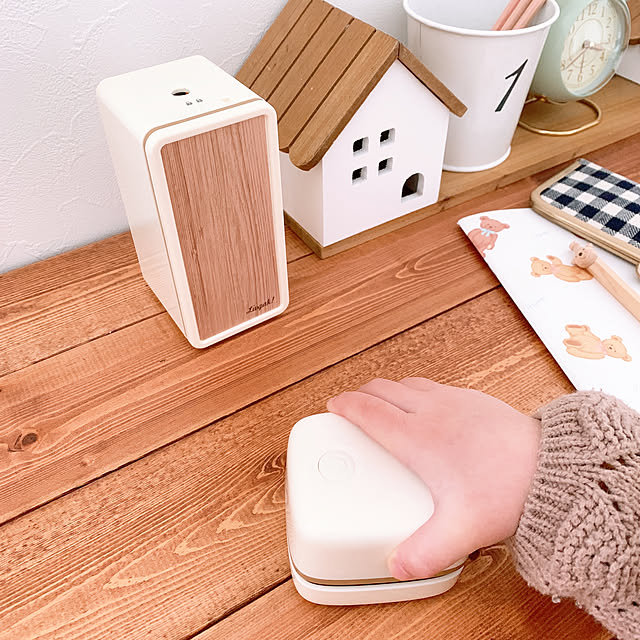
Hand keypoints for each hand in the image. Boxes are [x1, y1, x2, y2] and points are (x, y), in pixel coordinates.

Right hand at [327, 378, 540, 580]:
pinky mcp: (474, 399)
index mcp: (418, 437)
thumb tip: (398, 565)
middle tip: (353, 404)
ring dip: (389, 390)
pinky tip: (428, 407)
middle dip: (362, 394)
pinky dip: (416, 391)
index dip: (346, 405)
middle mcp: (432, 411)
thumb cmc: (508, 490)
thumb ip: (425, 552)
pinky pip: (433, 385)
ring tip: (385, 402)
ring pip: (408, 383)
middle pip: (384, 389)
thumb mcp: (462, 529)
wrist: (553, 468)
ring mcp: (454, 400)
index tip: (334, 405)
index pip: (369, 411)